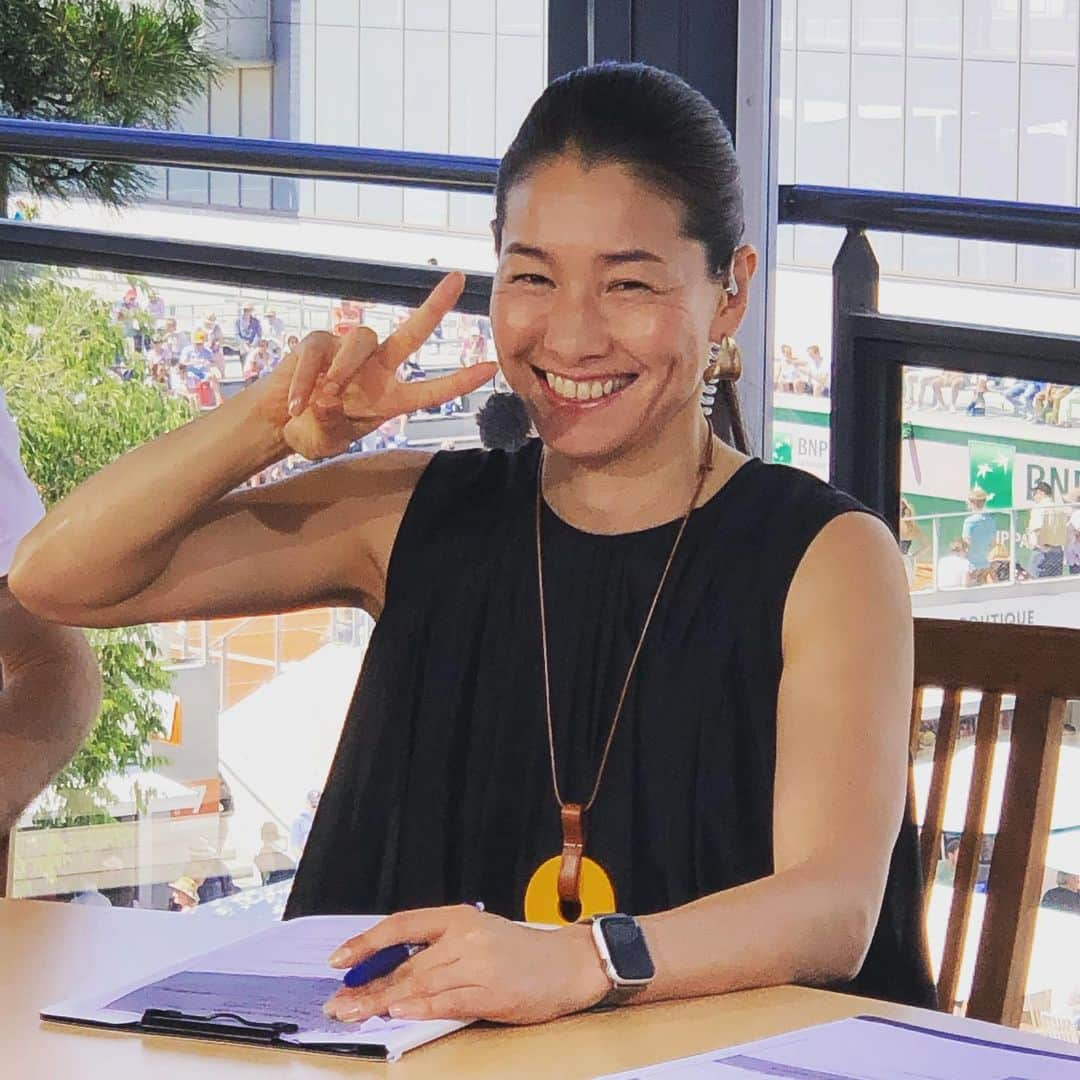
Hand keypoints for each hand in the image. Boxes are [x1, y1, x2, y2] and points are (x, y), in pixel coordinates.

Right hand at [265, 273, 496, 459]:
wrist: (281, 422)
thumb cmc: (314, 431)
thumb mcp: (325, 441)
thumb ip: (330, 424)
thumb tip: (327, 399)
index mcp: (390, 398)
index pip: (432, 390)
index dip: (460, 381)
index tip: (490, 368)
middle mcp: (376, 369)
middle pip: (411, 333)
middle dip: (434, 307)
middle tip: (458, 279)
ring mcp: (348, 351)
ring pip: (361, 339)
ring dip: (344, 368)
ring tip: (325, 397)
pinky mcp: (318, 343)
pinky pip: (318, 351)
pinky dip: (306, 378)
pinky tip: (298, 403)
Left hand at [322, 905, 609, 1025]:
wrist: (569, 963)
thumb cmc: (522, 953)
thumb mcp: (478, 935)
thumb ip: (440, 948)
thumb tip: (392, 971)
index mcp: (459, 917)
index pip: (402, 925)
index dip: (367, 942)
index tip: (339, 959)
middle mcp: (465, 937)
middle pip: (405, 963)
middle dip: (367, 985)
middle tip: (338, 1002)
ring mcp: (477, 964)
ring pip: (419, 984)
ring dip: (381, 1001)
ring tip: (353, 1012)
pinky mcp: (490, 993)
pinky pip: (446, 1001)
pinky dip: (418, 1007)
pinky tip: (396, 1010)